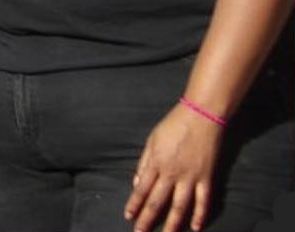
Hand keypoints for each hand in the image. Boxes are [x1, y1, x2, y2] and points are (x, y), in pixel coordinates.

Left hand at [124, 103, 223, 231]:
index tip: (128, 217)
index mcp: (156, 163)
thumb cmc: (173, 126)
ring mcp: (190, 177)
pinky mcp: (207, 177)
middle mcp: (171, 173)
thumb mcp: (152, 141)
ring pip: (180, 206)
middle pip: (157, 201)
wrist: (201, 116)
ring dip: (172, 223)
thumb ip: (144, 162)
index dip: (134, 204)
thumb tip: (137, 182)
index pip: (142, 189)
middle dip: (147, 218)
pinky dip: (200, 215)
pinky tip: (196, 228)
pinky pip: (204, 200)